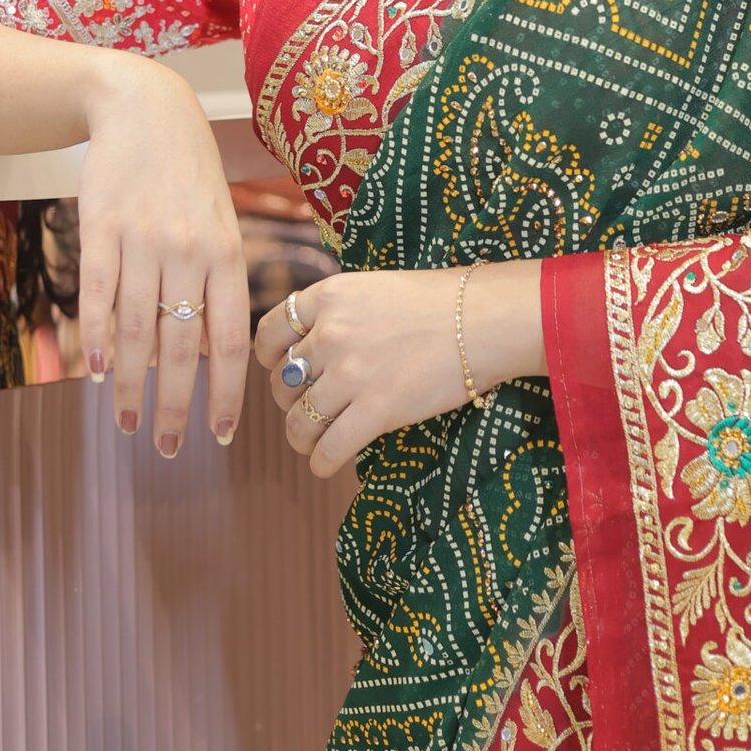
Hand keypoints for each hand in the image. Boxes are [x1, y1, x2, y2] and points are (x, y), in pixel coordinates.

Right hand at [76, 55, 248, 454]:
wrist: (145, 109)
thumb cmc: (189, 177)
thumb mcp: (221, 223)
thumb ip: (218, 284)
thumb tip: (210, 358)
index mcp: (228, 255)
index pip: (232, 340)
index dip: (226, 394)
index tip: (220, 437)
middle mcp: (188, 251)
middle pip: (183, 347)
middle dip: (177, 405)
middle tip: (170, 448)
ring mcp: (142, 240)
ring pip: (134, 330)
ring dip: (131, 385)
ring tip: (129, 423)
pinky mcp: (101, 228)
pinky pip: (96, 296)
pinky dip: (94, 340)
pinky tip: (95, 374)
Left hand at [253, 261, 544, 479]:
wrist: (483, 318)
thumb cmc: (436, 301)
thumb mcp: (372, 288)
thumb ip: (336, 312)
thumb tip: (307, 345)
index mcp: (327, 297)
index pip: (268, 334)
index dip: (268, 359)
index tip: (281, 370)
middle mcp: (330, 333)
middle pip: (281, 383)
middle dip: (289, 401)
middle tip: (308, 408)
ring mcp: (351, 374)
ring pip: (298, 422)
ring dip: (302, 438)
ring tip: (314, 441)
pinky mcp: (376, 410)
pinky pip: (328, 449)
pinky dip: (321, 462)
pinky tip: (328, 463)